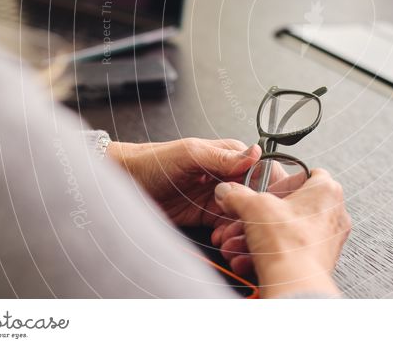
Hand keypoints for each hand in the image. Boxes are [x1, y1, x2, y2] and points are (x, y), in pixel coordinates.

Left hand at [107, 138, 259, 228]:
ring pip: (244, 215)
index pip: (262, 170)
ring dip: (240, 228)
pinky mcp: (208, 216)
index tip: (258, 203)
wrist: (126, 182)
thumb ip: (222, 156)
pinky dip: (228, 236)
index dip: (266, 188)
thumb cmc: (153, 161)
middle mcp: (228, 175)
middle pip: (256, 197)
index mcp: (230, 154)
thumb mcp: (189, 154)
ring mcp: (219, 197)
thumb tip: (254, 153)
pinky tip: (221, 239)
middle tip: (241, 224)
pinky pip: (227, 228)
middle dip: (253, 213)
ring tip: (228, 236)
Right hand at [212, 169, 350, 297]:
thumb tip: (228, 191)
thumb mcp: (253, 207)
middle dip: (258, 217)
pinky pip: (291, 250)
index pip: (306, 174)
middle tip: (243, 221)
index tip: (264, 191)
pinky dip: (268, 253)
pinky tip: (247, 260)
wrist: (295, 285)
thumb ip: (238, 195)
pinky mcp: (320, 261)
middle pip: (289, 208)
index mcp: (327, 191)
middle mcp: (333, 214)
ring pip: (286, 231)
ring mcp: (328, 239)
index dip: (281, 182)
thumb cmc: (288, 244)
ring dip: (257, 237)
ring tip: (238, 244)